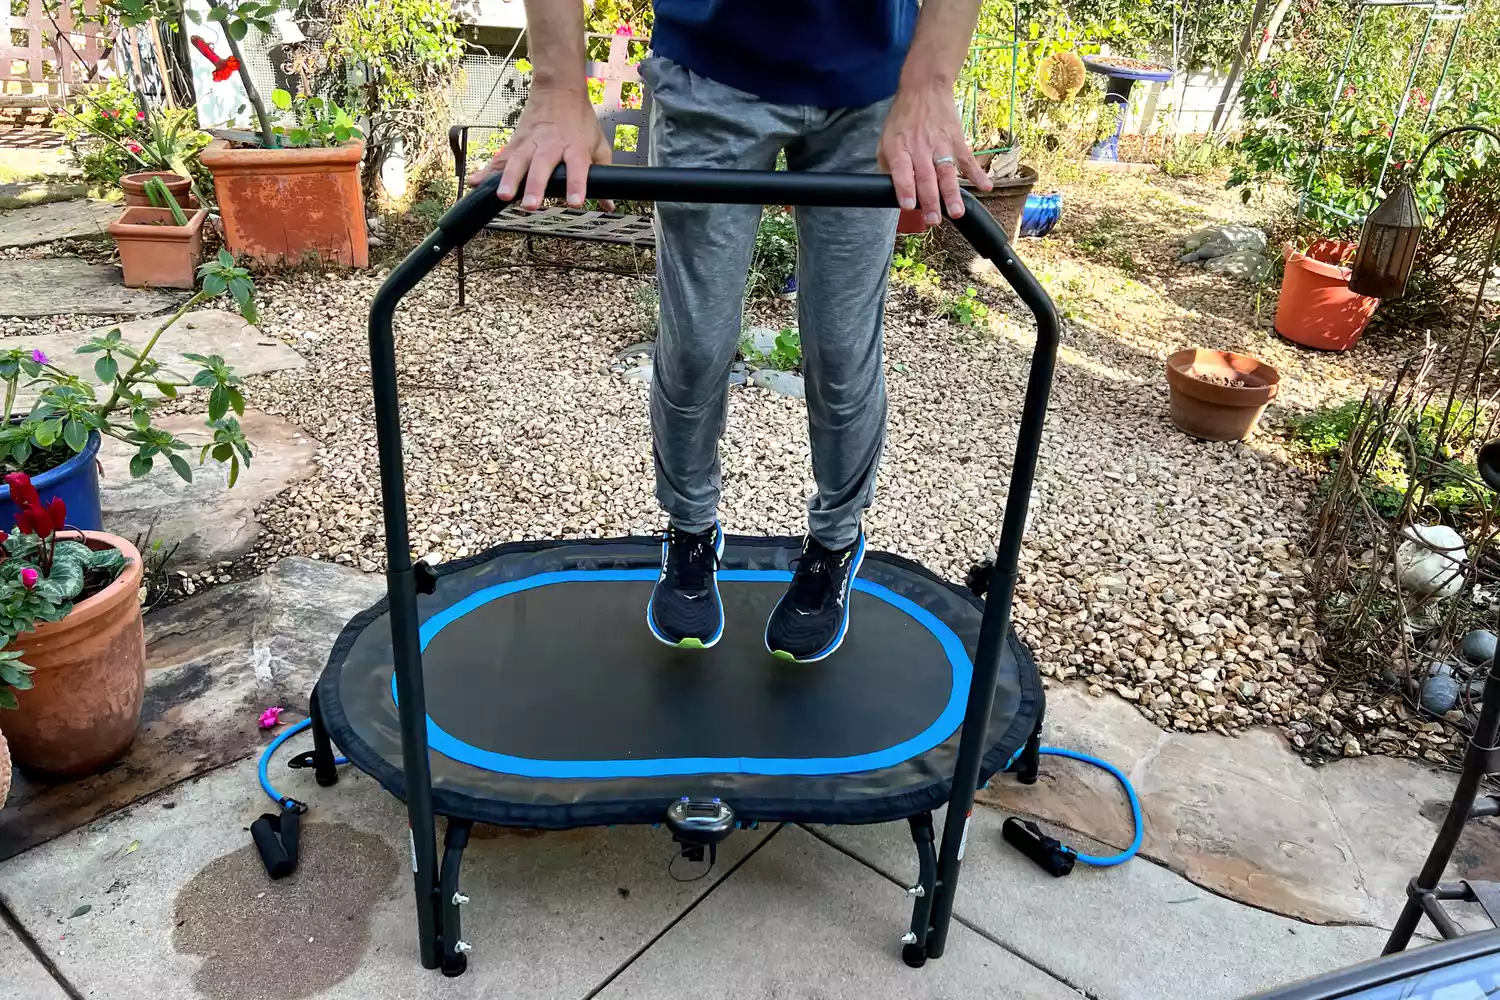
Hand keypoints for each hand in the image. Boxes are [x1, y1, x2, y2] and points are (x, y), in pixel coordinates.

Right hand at [467, 85, 614, 210]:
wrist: (558, 89)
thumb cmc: (580, 121)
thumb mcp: (598, 145)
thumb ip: (604, 174)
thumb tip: (609, 205)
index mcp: (574, 147)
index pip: (577, 167)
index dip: (576, 184)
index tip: (575, 202)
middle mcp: (550, 145)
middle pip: (542, 166)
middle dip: (535, 185)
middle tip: (532, 205)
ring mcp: (529, 143)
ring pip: (517, 162)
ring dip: (509, 180)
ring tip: (503, 196)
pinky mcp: (515, 143)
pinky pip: (499, 159)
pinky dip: (486, 171)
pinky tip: (474, 183)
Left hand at [878, 82, 990, 224]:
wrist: (925, 88)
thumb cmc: (903, 118)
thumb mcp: (886, 139)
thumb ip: (887, 165)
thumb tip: (888, 188)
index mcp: (900, 149)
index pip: (902, 171)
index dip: (905, 188)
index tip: (908, 205)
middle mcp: (920, 149)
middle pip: (926, 178)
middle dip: (930, 201)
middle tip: (934, 220)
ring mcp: (940, 145)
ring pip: (947, 172)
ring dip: (952, 194)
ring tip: (956, 212)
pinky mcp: (956, 141)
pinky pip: (967, 159)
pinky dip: (977, 173)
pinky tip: (985, 186)